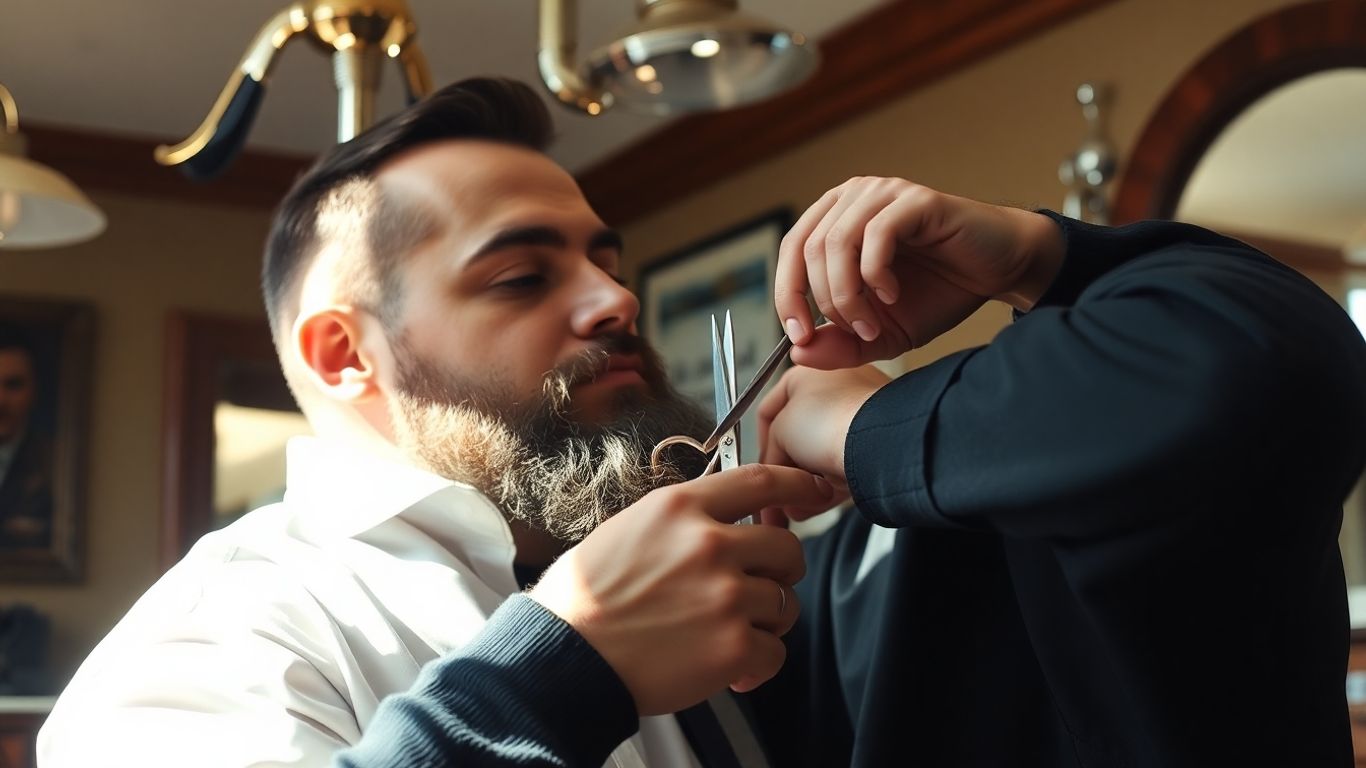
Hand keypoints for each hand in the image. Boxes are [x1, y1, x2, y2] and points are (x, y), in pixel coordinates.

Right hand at [528, 465, 834, 714]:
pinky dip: (757, 663)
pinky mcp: (731, 646)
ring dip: (765, 620)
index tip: (815, 490)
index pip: (761, 481)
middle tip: (756, 588)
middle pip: (786, 547)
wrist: (564, 656)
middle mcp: (709, 545)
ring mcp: (724, 595)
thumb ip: (682, 522)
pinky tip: (729, 665)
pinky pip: (775, 651)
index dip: (798, 484)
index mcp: (680, 509)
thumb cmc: (585, 599)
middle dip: (780, 570)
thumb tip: (726, 525)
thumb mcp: (629, 530)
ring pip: (784, 602)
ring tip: (727, 632)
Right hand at [756, 365, 888, 517]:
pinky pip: (844, 468)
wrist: (877, 442)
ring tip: (796, 506)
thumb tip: (773, 475)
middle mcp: (835, 388)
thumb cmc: (831, 421)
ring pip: (819, 458)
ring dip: (803, 484)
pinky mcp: (875, 443)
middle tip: (775, 496)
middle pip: (795, 440)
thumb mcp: (780, 431)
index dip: (759, 446)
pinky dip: (829, 487)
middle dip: (784, 472)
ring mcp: (858, 415)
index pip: (768, 412)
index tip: (757, 469)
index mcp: (808, 372)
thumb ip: (769, 453)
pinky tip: (817, 504)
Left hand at [775, 177, 1063, 368]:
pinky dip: (876, 274)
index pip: (790, 251)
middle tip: (857, 333)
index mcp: (835, 219)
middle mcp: (853, 197)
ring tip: (874, 321)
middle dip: (825, 303)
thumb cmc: (938, 293)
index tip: (799, 337)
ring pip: (836, 242)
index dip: (786, 296)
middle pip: (808, 249)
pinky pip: (876, 234)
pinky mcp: (915, 199)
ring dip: (848, 294)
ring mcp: (884, 193)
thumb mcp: (882, 333)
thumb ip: (841, 344)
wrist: (998, 272)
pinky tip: (893, 294)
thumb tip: (798, 352)